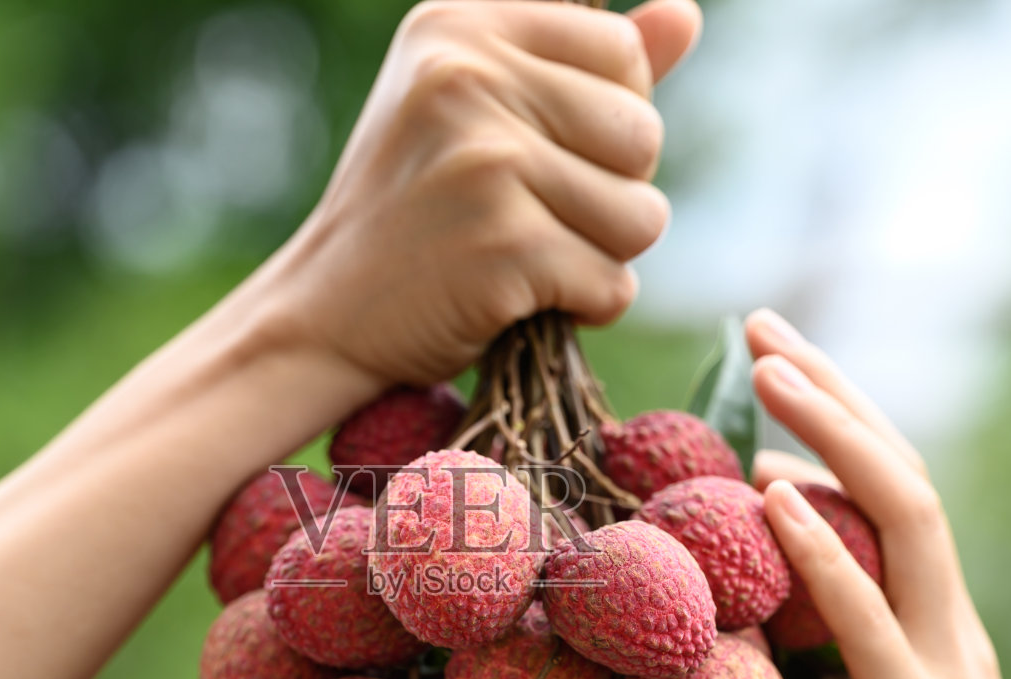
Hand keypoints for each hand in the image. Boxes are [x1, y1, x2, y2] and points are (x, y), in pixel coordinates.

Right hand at [264, 0, 701, 386]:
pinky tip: (517, 300)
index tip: (532, 153)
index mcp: (461, 24)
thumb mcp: (478, 114)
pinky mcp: (502, 246)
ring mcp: (485, 161)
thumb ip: (581, 66)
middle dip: (609, 192)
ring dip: (601, 256)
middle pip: (643, 134)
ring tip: (522, 258)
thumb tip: (687, 14)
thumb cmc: (411, 214)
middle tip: (523, 216)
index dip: (604, 119)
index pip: (622, 53)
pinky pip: (613, 283)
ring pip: (643, 216)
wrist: (323, 316)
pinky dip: (582, 308)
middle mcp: (468, 76)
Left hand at [743, 309, 1010, 678]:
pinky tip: (771, 497)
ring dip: (830, 433)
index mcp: (938, 622)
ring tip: (768, 368)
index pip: (891, 492)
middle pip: (898, 472)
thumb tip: (771, 629)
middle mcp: (949, 621)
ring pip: (896, 514)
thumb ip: (841, 673)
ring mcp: (940, 661)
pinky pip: (866, 616)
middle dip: (833, 390)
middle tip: (763, 325)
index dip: (837, 422)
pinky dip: (820, 551)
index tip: (774, 368)